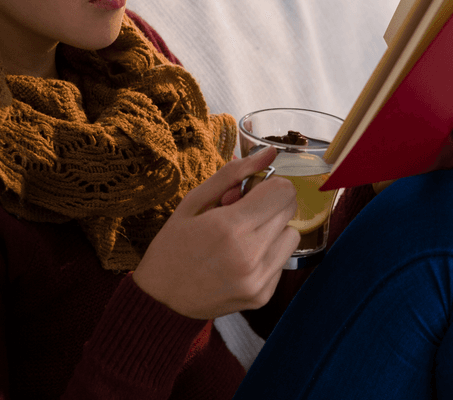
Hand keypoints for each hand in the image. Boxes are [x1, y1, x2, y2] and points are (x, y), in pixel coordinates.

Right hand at [132, 145, 300, 318]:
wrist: (160, 299)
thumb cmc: (173, 245)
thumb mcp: (193, 202)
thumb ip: (233, 174)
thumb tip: (270, 152)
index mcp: (230, 227)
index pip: (283, 191)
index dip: (268, 185)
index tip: (249, 192)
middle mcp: (250, 256)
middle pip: (289, 210)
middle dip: (270, 204)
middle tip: (240, 215)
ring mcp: (258, 280)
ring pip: (292, 235)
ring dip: (273, 230)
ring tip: (242, 238)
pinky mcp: (263, 296)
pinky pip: (282, 261)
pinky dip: (267, 255)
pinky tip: (240, 259)